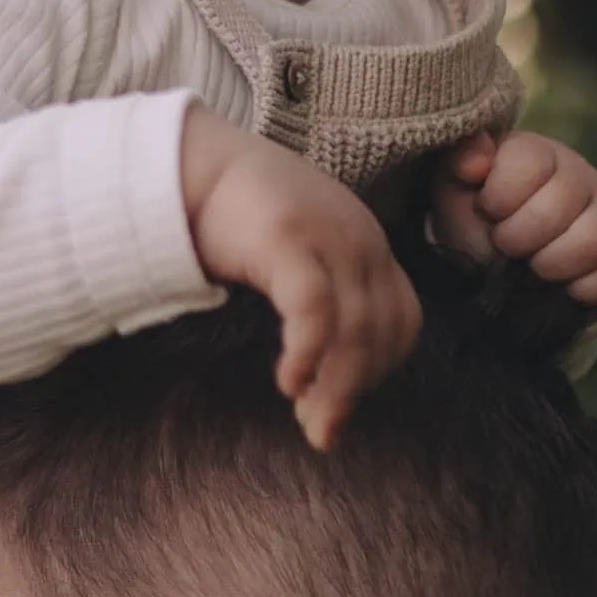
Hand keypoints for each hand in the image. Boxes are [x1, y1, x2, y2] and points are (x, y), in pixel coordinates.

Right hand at [181, 107, 420, 448]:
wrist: (194, 164)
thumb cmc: (241, 219)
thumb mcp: (297, 258)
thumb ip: (319, 301)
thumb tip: (323, 378)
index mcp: (367, 246)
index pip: (401, 321)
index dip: (379, 370)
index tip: (341, 402)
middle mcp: (359, 240)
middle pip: (381, 331)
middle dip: (355, 389)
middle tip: (323, 432)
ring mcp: (327, 236)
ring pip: (355, 328)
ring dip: (335, 386)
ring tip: (310, 421)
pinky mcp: (287, 238)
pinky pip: (313, 307)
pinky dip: (308, 352)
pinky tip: (289, 382)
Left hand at [429, 129, 596, 306]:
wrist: (504, 259)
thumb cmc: (481, 216)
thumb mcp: (455, 187)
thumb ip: (458, 161)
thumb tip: (476, 163)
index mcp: (540, 153)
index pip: (530, 164)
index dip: (499, 198)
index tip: (487, 211)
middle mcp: (582, 177)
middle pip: (562, 204)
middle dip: (521, 236)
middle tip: (506, 245)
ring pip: (596, 240)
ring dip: (552, 264)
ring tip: (532, 266)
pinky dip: (589, 289)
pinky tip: (564, 288)